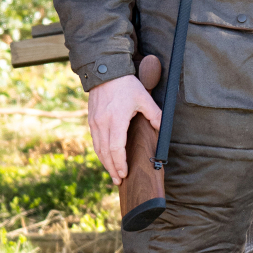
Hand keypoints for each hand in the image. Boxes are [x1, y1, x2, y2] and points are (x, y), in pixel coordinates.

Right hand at [86, 61, 162, 185]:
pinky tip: (106, 158)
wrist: (105, 71)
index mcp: (116, 120)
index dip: (120, 163)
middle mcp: (102, 124)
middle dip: (112, 169)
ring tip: (112, 174)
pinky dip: (101, 153)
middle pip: (105, 153)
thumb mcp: (143, 98)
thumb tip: (161, 128)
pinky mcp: (91, 120)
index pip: (116, 149)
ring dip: (105, 163)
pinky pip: (95, 141)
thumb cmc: (126, 85)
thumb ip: (154, 114)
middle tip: (118, 181)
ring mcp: (94, 123)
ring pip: (98, 149)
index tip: (125, 173)